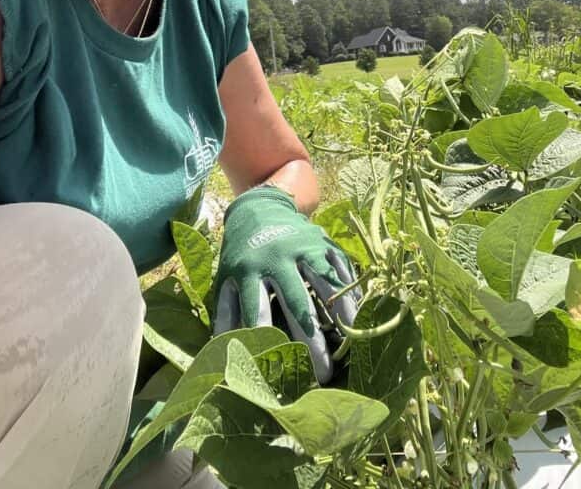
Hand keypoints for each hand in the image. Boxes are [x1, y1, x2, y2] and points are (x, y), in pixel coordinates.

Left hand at [211, 186, 360, 383]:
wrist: (260, 207)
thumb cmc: (242, 253)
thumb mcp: (226, 278)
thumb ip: (227, 313)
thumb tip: (222, 353)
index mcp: (249, 269)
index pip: (257, 311)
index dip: (267, 342)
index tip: (277, 373)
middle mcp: (277, 257)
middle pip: (295, 303)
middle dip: (309, 339)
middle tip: (322, 372)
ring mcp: (302, 246)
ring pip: (324, 282)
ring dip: (338, 313)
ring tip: (349, 344)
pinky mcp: (322, 239)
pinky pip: (340, 266)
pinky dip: (350, 290)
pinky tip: (358, 315)